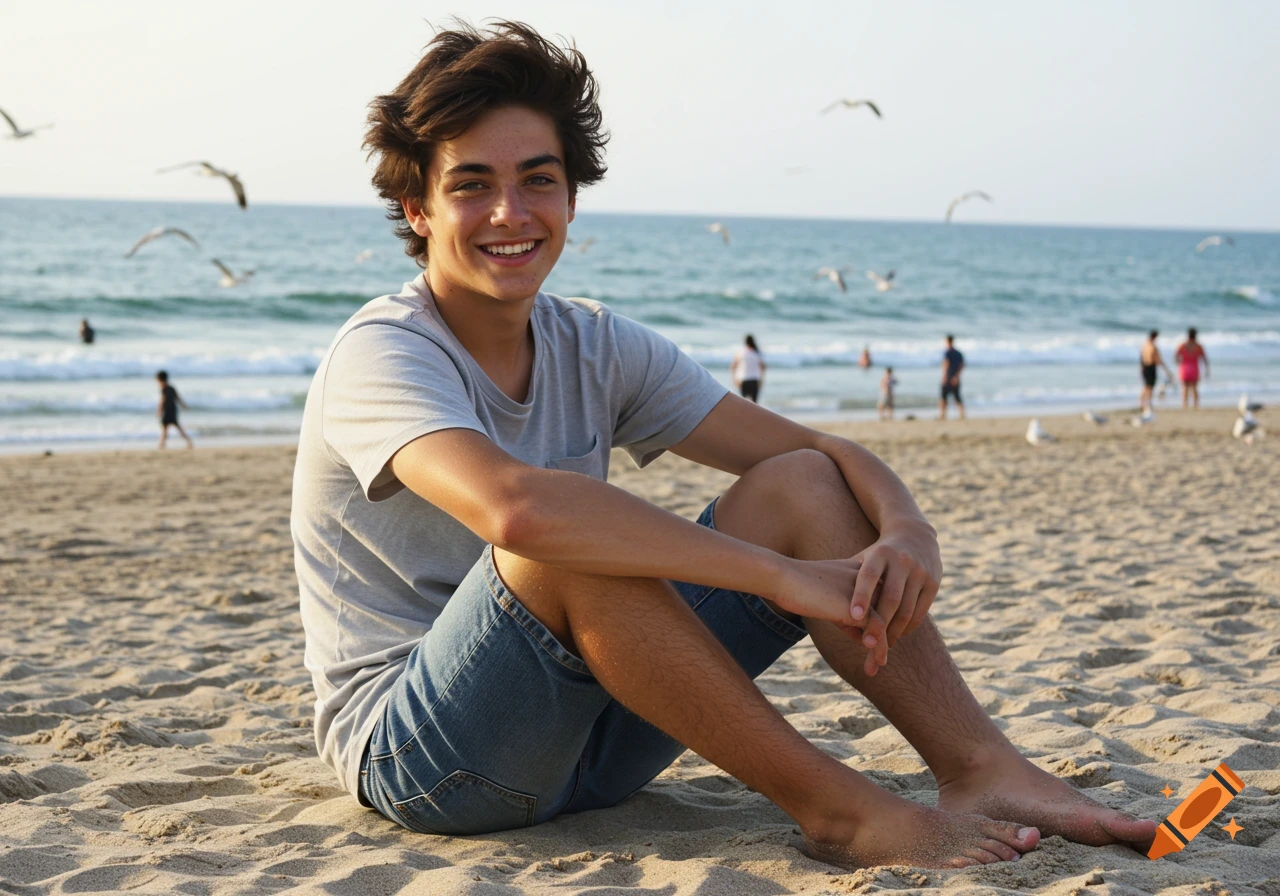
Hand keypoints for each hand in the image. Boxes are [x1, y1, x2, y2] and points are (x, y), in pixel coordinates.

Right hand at [769, 557, 891, 675]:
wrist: (783, 577)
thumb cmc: (800, 587)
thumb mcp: (830, 601)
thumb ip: (848, 616)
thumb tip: (865, 640)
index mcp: (864, 572)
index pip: (880, 602)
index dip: (879, 625)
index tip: (873, 646)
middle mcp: (871, 579)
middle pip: (887, 614)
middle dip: (884, 639)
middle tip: (879, 662)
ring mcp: (867, 592)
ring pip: (885, 623)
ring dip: (882, 648)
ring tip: (877, 666)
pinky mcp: (859, 605)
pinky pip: (878, 629)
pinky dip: (878, 646)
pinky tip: (875, 657)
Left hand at [850, 520, 940, 648]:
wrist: (915, 534)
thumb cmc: (879, 554)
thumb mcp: (863, 557)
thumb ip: (847, 576)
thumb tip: (815, 595)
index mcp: (880, 553)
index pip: (868, 576)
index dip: (861, 596)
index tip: (853, 616)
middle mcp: (902, 560)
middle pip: (890, 598)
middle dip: (880, 624)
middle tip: (867, 643)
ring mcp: (920, 571)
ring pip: (907, 608)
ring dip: (894, 631)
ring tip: (881, 644)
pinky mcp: (934, 582)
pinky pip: (921, 611)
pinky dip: (909, 626)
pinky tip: (897, 634)